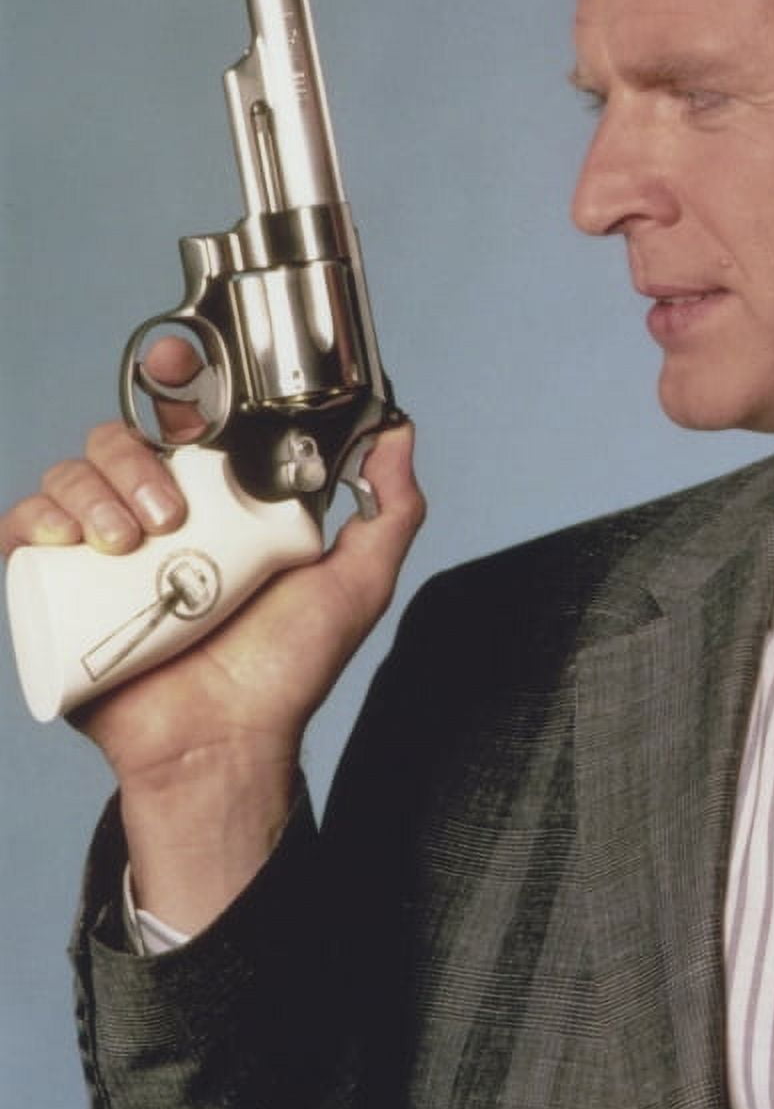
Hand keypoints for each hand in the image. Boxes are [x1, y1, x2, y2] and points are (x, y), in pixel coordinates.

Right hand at [2, 413, 425, 929]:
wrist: (223, 744)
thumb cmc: (285, 673)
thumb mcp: (354, 584)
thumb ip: (390, 510)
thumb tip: (400, 431)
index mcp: (218, 505)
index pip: (186, 422)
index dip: (176, 381)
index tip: (180, 364)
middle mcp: (156, 519)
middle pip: (120, 440)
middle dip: (136, 460)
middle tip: (170, 518)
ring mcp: (103, 555)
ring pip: (71, 477)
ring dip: (90, 492)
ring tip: (127, 545)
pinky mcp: (58, 593)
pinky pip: (21, 532)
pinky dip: (29, 521)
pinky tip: (61, 542)